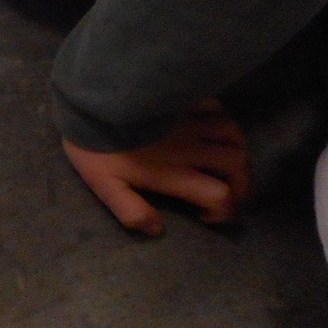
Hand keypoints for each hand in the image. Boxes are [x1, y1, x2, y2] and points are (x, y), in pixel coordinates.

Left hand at [63, 100, 252, 234]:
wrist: (86, 100)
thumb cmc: (94, 146)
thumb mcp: (104, 185)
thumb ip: (131, 211)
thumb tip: (157, 229)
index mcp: (173, 171)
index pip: (219, 195)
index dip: (223, 211)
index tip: (204, 215)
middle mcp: (190, 146)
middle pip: (237, 164)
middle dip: (241, 184)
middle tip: (225, 191)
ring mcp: (189, 119)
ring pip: (233, 135)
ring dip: (236, 152)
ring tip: (223, 163)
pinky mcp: (183, 98)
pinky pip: (217, 108)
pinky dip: (223, 121)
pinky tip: (211, 130)